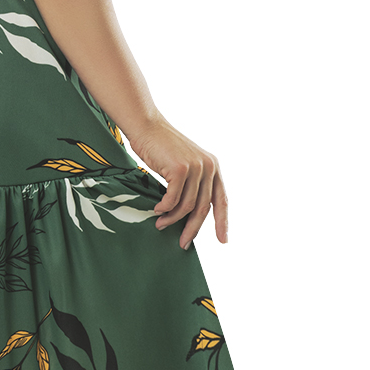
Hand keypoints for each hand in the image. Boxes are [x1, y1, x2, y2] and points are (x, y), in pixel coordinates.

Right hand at [124, 114, 228, 249]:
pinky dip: (164, 208)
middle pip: (203, 208)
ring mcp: (196, 167)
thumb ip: (192, 184)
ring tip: (161, 224)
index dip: (223, 222)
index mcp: (214, 167)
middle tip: (184, 244)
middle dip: (193, 229)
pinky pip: (173, 198)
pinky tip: (156, 210)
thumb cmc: (160, 147)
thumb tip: (191, 215)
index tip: (223, 240)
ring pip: (187, 205)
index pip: (222, 200)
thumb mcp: (184, 165)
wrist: (146, 126)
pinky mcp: (180, 169)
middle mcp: (209, 167)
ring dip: (172, 219)